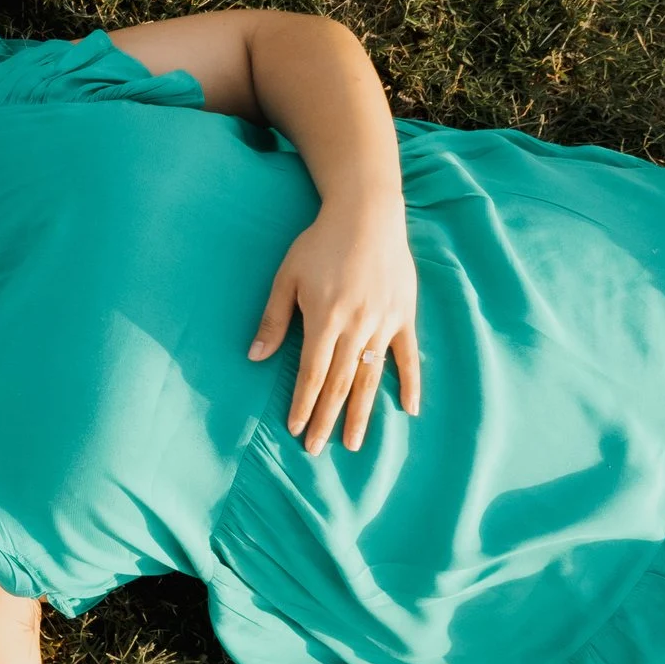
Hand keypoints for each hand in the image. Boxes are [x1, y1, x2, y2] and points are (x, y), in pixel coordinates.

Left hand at [249, 200, 421, 453]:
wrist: (367, 214)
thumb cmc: (320, 243)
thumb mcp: (287, 276)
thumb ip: (273, 319)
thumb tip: (254, 357)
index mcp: (324, 318)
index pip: (311, 373)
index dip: (302, 403)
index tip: (295, 429)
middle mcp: (356, 326)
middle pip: (339, 384)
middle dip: (326, 419)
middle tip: (317, 449)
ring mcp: (383, 323)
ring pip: (371, 378)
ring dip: (362, 413)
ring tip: (354, 443)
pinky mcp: (404, 316)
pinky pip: (408, 356)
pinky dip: (410, 383)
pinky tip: (409, 410)